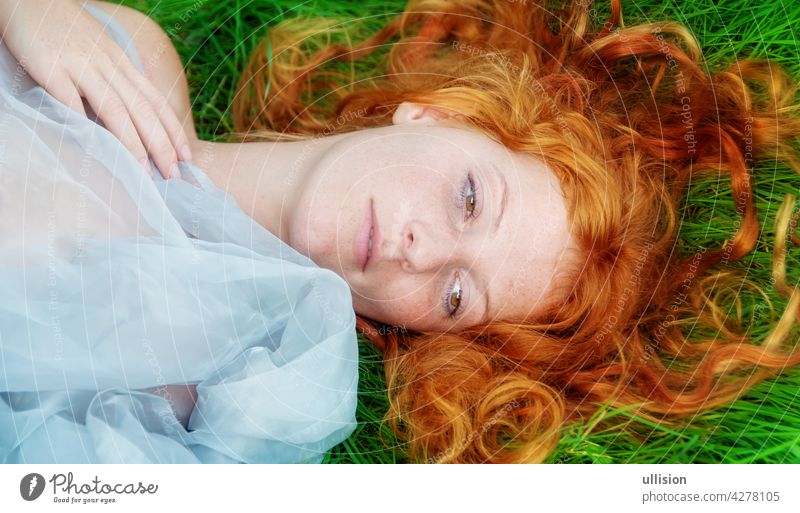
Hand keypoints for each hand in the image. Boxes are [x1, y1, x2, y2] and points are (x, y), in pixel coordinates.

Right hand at [0, 0, 190, 178]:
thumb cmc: (68, 32)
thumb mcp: (103, 53)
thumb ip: (119, 82)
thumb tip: (137, 118)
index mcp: (123, 65)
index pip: (156, 101)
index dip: (174, 130)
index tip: (188, 156)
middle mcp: (109, 67)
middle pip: (142, 110)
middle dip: (161, 145)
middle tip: (174, 175)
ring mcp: (81, 66)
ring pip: (114, 108)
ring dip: (132, 142)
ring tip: (143, 171)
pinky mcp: (51, 67)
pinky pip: (69, 98)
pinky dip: (83, 122)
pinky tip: (94, 147)